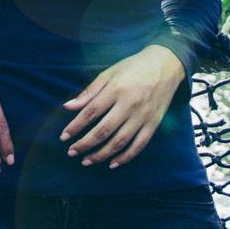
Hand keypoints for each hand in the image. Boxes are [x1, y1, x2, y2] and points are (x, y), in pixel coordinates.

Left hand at [59, 45, 184, 169]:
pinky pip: (139, 145)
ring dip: (101, 154)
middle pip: (104, 130)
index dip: (75, 126)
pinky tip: (112, 164)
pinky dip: (125, 157)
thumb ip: (89, 91)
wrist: (165, 66)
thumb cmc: (133, 68)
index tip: (64, 137)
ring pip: (120, 141)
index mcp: (116, 89)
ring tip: (87, 161)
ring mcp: (143, 115)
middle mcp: (129, 104)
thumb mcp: (109, 73)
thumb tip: (68, 107)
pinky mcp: (154, 124)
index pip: (91, 112)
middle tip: (71, 152)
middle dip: (85, 144)